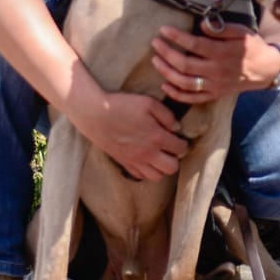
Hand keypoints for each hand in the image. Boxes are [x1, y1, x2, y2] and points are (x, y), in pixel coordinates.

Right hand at [74, 91, 188, 179]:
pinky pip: (140, 176)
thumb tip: (176, 128)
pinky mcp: (123, 162)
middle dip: (176, 159)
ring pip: (157, 177)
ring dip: (162, 167)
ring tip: (160, 155)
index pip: (180, 149)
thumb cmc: (123, 106)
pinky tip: (146, 159)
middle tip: (171, 148)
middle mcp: (147, 153)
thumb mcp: (149, 103)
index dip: (183, 143)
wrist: (95, 114)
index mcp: (157, 138)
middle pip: (172, 168)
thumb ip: (167, 116)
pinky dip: (147, 171)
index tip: (179, 137)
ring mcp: (135, 160)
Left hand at [150, 22, 279, 102]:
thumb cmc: (253, 47)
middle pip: (185, 64)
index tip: (164, 29)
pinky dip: (176, 93)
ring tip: (156, 61)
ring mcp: (215, 85)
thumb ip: (222, 29)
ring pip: (184, 82)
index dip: (176, 37)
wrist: (266, 70)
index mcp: (223, 53)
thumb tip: (202, 25)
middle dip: (166, 53)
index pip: (194, 45)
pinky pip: (192, 98)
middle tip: (155, 43)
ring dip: (167, 72)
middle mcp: (216, 71)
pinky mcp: (214, 94)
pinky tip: (165, 84)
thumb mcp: (242, 32)